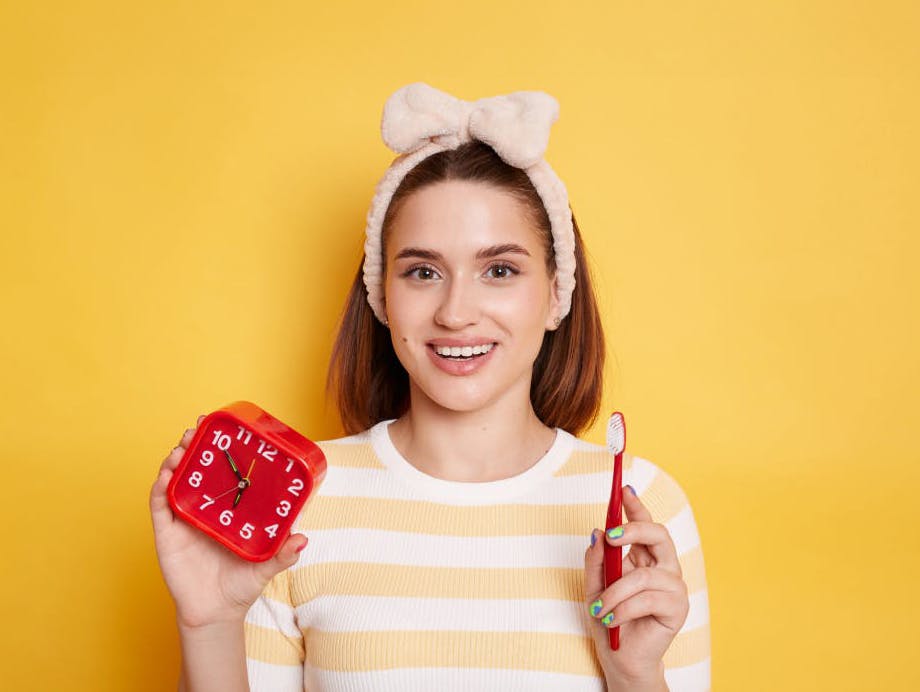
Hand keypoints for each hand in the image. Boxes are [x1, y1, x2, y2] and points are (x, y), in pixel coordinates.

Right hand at [149, 414, 307, 629]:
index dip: (218, 448)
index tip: (222, 426)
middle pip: (195, 469)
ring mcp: (184, 519)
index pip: (221, 471)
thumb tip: (303, 539)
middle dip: (193, 445)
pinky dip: (161, 489)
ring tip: (181, 448)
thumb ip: (283, 554)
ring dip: (175, 461)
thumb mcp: (266, 565)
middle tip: (197, 427)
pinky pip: (160, 507)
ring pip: (174, 481)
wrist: (215, 614)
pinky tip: (166, 476)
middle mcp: (203, 508)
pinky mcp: (167, 534)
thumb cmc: (241, 584)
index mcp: (227, 507)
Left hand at [584, 486, 688, 688]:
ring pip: (644, 576)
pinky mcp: (678, 609)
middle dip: (634, 530)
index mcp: (644, 558)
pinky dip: (624, 609)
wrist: (620, 659)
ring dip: (616, 593)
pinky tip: (612, 619)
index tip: (624, 489)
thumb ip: (596, 561)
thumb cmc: (609, 620)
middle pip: (659, 535)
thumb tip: (596, 533)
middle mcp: (663, 568)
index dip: (637, 505)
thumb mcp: (594, 587)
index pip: (645, 524)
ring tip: (600, 609)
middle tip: (610, 537)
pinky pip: (648, 599)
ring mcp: (673, 587)